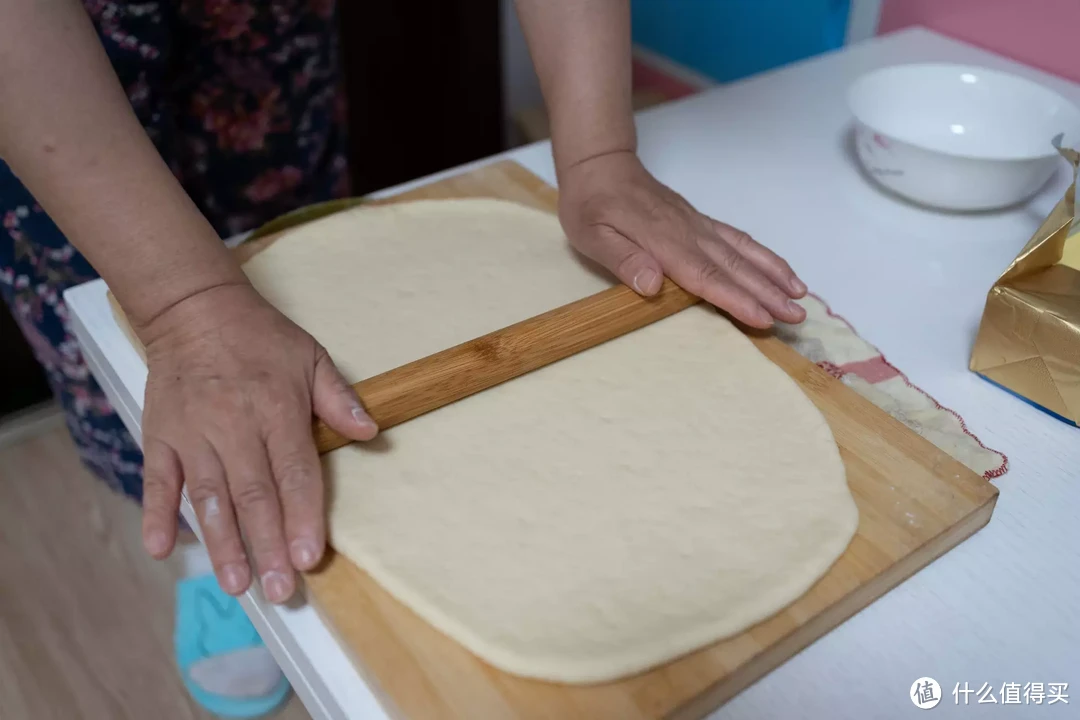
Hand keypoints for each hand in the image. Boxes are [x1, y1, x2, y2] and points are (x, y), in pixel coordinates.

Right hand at [138, 283, 377, 602]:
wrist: (193, 308)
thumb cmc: (260, 337)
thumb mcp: (311, 356)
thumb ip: (339, 399)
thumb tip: (372, 433)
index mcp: (277, 410)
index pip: (295, 473)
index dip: (303, 517)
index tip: (310, 558)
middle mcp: (234, 427)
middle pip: (254, 496)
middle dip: (268, 546)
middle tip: (280, 591)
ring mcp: (193, 435)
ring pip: (208, 498)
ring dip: (222, 543)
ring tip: (236, 584)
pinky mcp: (160, 437)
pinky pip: (157, 482)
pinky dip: (157, 515)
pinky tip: (162, 550)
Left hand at [558, 151, 806, 327]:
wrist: (600, 165)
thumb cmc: (591, 204)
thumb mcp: (592, 235)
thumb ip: (623, 259)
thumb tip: (651, 285)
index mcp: (663, 241)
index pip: (705, 276)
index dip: (736, 299)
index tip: (763, 318)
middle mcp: (689, 233)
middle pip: (734, 267)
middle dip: (768, 294)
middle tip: (797, 318)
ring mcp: (698, 226)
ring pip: (743, 252)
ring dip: (774, 275)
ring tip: (801, 298)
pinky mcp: (700, 222)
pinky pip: (739, 239)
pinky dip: (763, 256)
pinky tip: (779, 271)